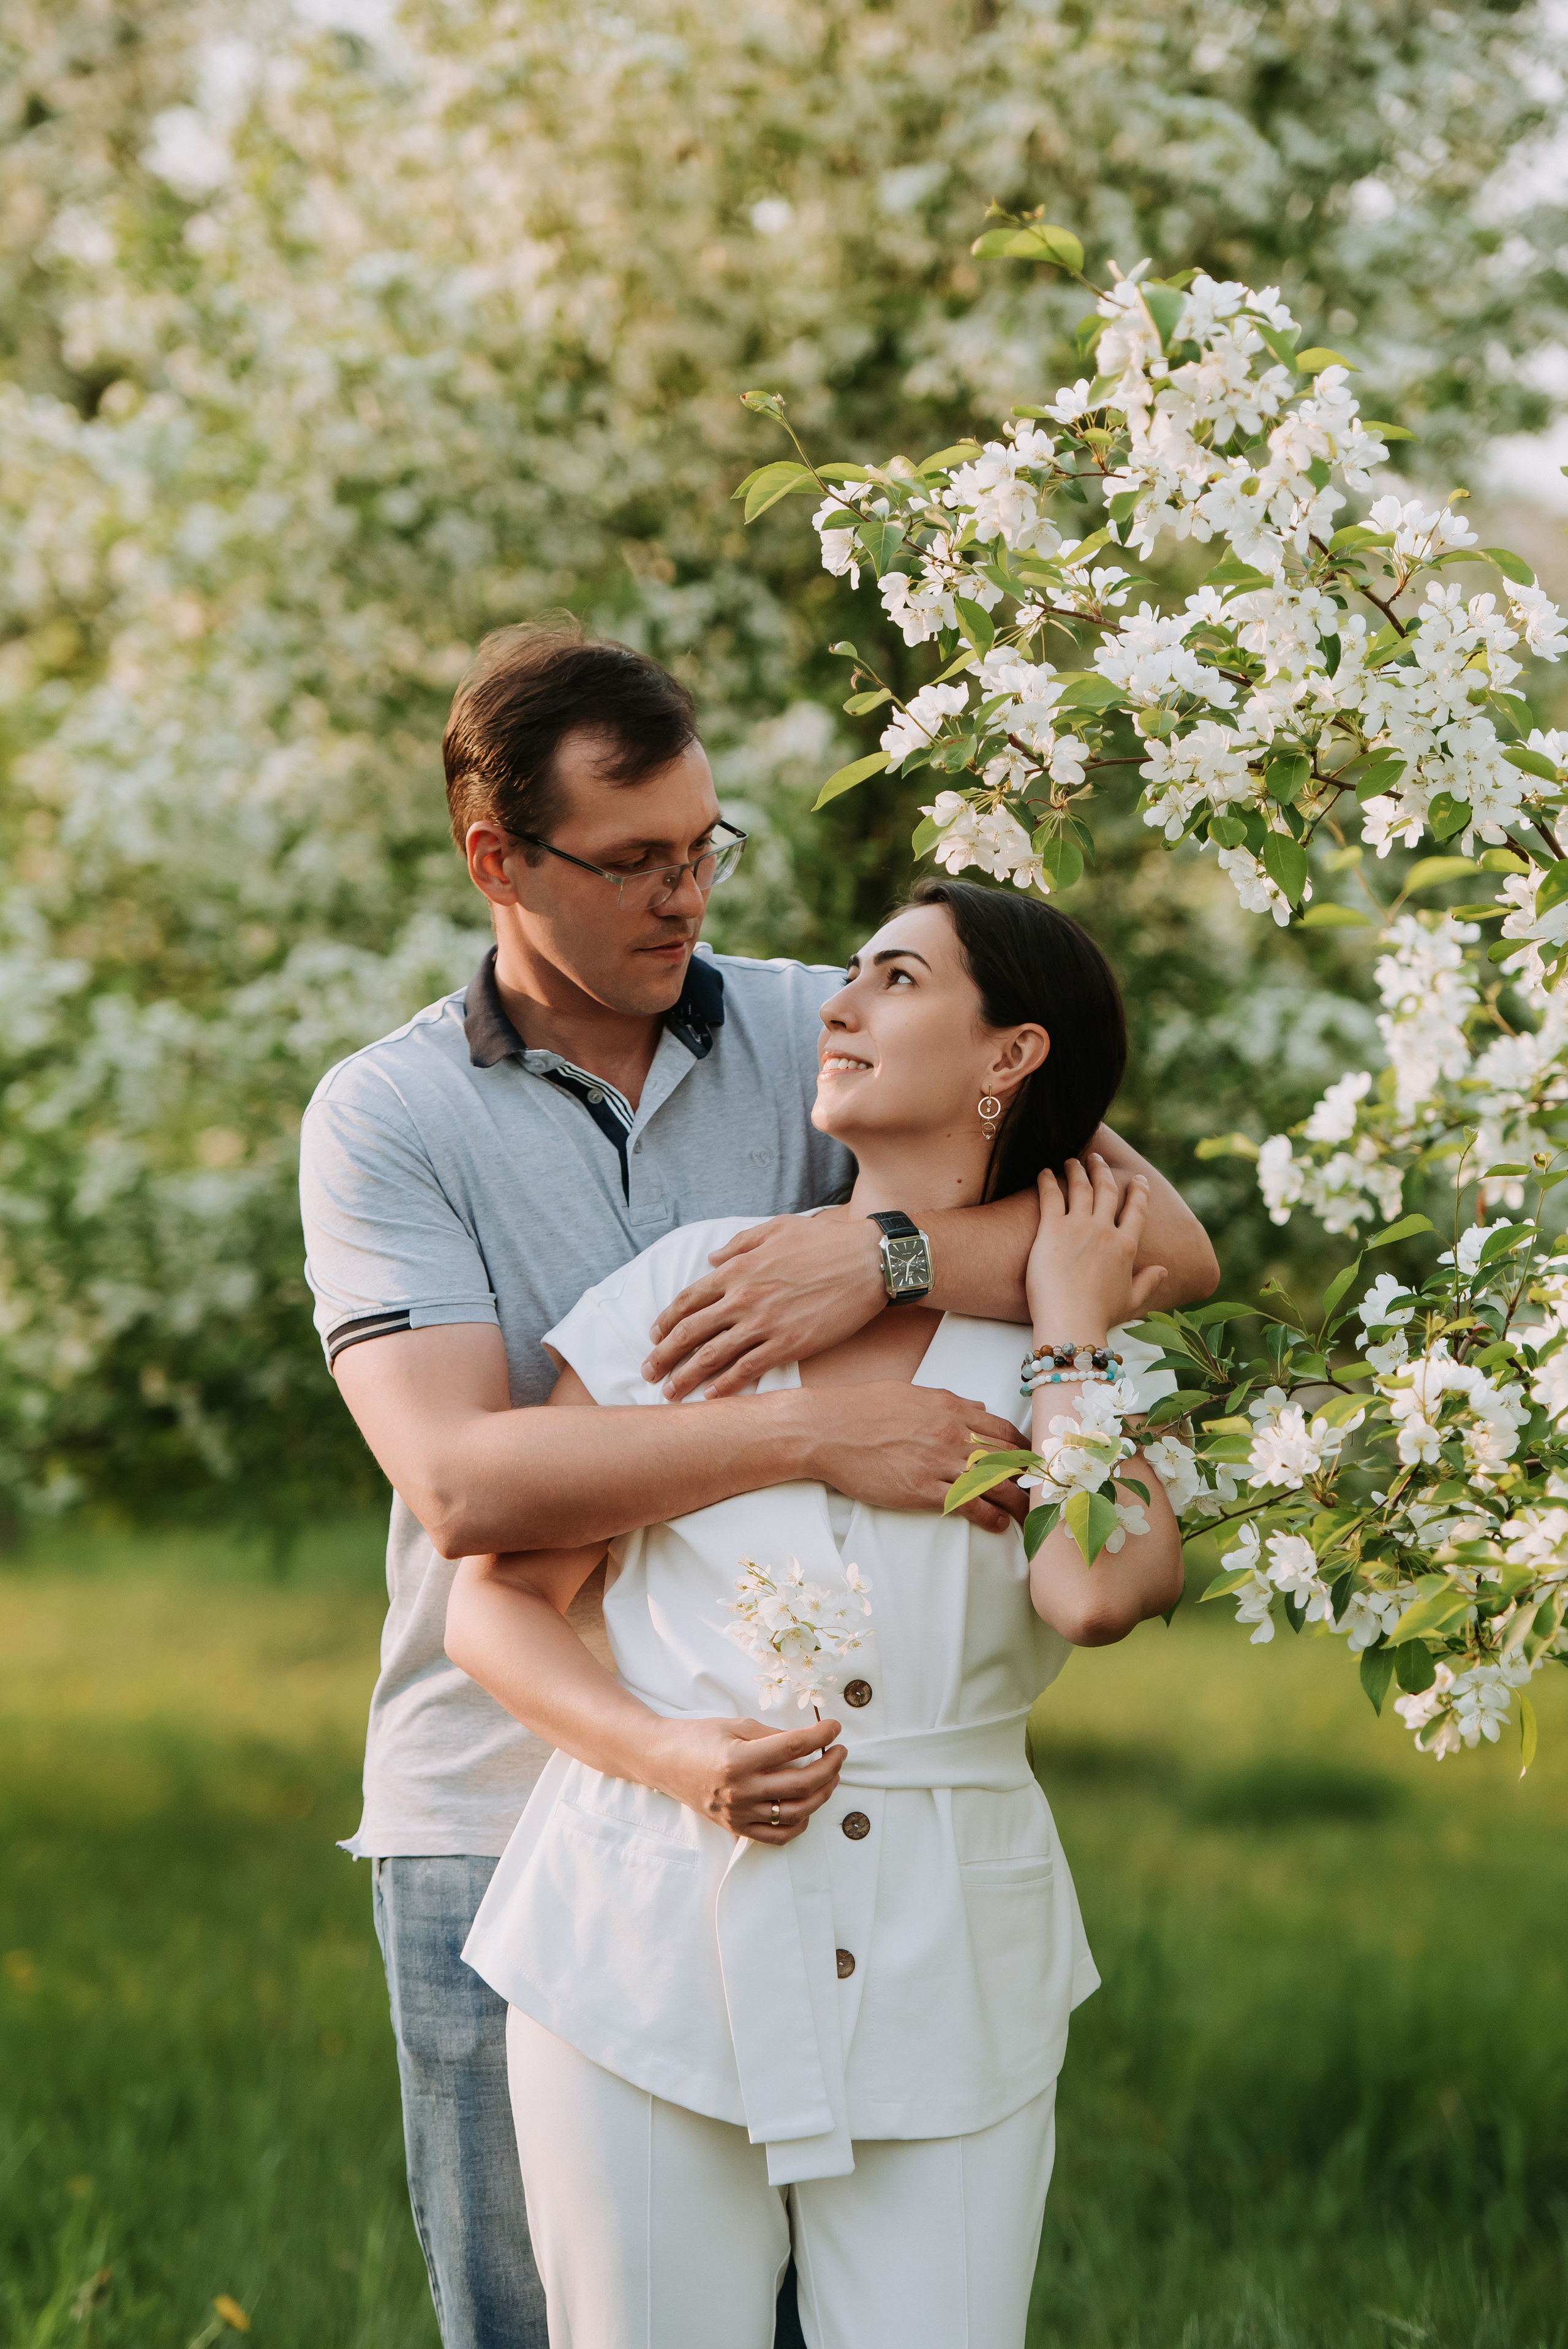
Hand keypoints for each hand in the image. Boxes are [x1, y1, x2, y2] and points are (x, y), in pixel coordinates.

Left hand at [642, 1212, 883, 1399]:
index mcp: (738, 1269)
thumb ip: (739, 1244)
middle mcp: (743, 1297)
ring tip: (669, 1392)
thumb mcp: (776, 1229)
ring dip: (686, 1377)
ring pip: (712, 1356)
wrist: (869, 1261)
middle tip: (647, 1372)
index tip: (654, 1336)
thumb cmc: (825, 1242)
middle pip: (690, 1332)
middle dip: (663, 1355)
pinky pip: (747, 1369)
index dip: (666, 1321)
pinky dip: (725, 1385)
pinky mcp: (788, 1344)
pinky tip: (711, 1397)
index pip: (688, 1300)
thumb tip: (711, 1261)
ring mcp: (764, 1323)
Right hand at [646, 1711, 845, 1843]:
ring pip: (795, 1812)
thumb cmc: (698, 1737)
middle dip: (830, 1767)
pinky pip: (777, 1835)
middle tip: (839, 1752)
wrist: (662, 1761)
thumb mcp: (735, 1725)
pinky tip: (807, 1805)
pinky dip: (799, 1823)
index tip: (834, 1728)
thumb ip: (772, 1735)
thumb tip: (807, 1741)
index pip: (793, 1747)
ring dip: (822, 1794)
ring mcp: (738, 1813)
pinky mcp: (735, 1827)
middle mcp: (739, 1791)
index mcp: (738, 1760)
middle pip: (801, 1784)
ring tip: (830, 1776)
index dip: (820, 1736)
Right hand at [805, 1380, 1029, 1536]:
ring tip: (1030, 1515)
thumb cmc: (862, 1409)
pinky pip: (967, 1506)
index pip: (1003, 1430)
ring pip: (995, 1484)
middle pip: (1007, 1459)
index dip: (1024, 1449)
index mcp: (950, 1409)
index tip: (1033, 1462)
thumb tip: (977, 1407)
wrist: (826, 1430)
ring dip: (1018, 1502)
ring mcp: (938, 1463)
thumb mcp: (910, 1393)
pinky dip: (989, 1516)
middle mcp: (951, 1435)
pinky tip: (999, 1524)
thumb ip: (949, 1401)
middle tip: (1043, 1493)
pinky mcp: (921, 1490)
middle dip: (1029, 1478)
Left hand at [1025, 1156, 1167, 1339]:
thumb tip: (1164, 1271)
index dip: (1139, 1192)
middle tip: (1097, 1159)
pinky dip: (1047, 1180)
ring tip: (1071, 1160)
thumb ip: (1148, 1283)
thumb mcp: (1131, 1301)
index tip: (1139, 1180)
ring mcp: (1079, 1227)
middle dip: (1103, 1170)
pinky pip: (1051, 1195)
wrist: (1072, 1322)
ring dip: (1076, 1169)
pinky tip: (1044, 1171)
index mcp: (1126, 1247)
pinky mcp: (1052, 1229)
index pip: (1136, 1210)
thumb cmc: (1100, 1316)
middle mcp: (1105, 1231)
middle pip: (1107, 1190)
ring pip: (1080, 1187)